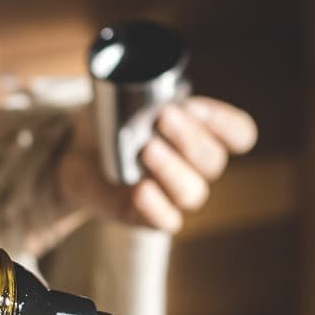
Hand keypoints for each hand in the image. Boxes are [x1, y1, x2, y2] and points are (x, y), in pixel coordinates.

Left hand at [57, 97, 257, 233]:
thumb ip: (141, 93)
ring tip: (147, 150)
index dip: (224, 122)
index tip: (193, 105)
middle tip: (162, 118)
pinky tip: (141, 189)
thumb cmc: (109, 121)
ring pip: (194, 192)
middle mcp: (196, 167)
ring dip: (173, 169)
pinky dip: (157, 206)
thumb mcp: (123, 96)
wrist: (75, 153)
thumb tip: (150, 96)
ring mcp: (174, 195)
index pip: (239, 133)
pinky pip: (167, 221)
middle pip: (213, 161)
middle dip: (189, 138)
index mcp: (202, 133)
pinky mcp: (150, 217)